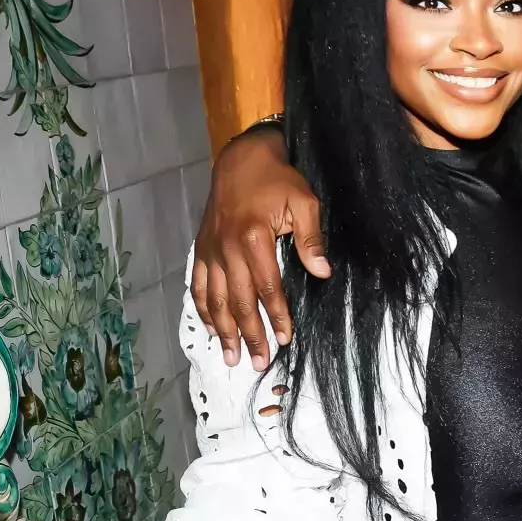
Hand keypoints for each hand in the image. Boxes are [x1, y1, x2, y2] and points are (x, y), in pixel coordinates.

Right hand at [192, 126, 324, 371]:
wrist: (241, 158)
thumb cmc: (278, 180)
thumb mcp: (304, 202)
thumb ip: (312, 239)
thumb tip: (323, 273)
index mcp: (254, 238)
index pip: (267, 287)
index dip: (276, 316)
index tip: (286, 339)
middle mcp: (227, 248)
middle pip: (238, 301)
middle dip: (249, 335)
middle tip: (259, 362)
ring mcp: (210, 249)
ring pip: (214, 299)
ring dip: (223, 331)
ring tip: (231, 357)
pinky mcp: (202, 247)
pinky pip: (198, 284)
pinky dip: (203, 309)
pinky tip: (211, 329)